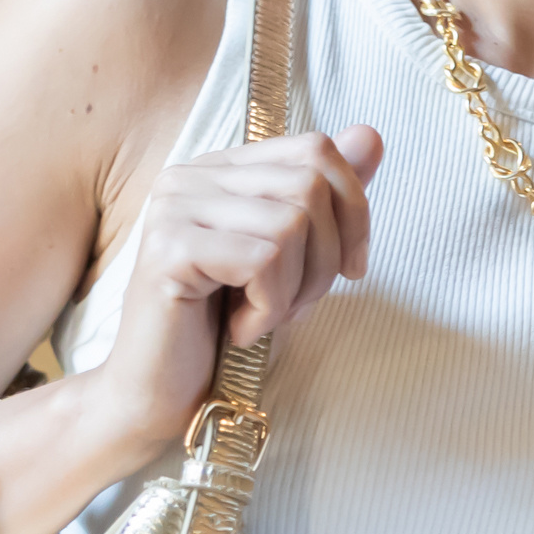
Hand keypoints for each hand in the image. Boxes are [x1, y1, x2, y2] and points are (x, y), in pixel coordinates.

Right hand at [101, 126, 381, 450]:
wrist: (159, 399)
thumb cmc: (226, 329)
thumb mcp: (294, 261)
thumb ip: (328, 199)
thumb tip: (373, 135)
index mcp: (220, 168)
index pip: (315, 147)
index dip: (354, 207)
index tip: (353, 268)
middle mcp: (190, 175)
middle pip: (311, 184)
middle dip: (326, 258)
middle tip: (295, 306)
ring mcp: (174, 208)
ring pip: (291, 223)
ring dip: (295, 289)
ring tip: (263, 318)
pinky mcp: (169, 250)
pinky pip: (263, 260)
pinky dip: (269, 308)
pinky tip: (239, 330)